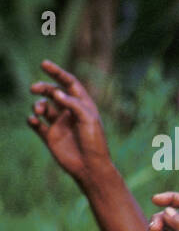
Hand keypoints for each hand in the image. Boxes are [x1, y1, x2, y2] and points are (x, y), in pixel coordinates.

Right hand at [27, 60, 114, 184]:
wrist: (91, 167)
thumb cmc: (94, 142)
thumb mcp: (88, 120)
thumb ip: (73, 104)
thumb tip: (56, 91)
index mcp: (83, 105)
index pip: (69, 83)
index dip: (57, 72)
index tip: (44, 63)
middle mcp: (70, 112)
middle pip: (52, 93)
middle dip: (42, 88)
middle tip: (34, 89)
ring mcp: (59, 124)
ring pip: (43, 107)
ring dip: (38, 105)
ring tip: (40, 112)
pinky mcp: (50, 137)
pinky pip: (36, 124)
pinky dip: (32, 120)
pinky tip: (35, 120)